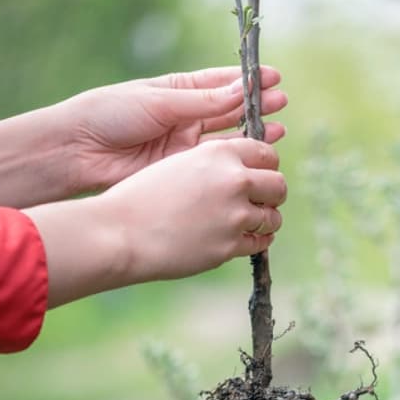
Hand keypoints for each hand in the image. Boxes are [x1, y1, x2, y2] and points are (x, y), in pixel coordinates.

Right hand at [25, 138, 284, 307]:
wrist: (120, 232)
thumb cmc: (141, 196)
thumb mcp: (180, 163)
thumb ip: (214, 164)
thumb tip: (243, 173)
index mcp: (220, 153)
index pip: (266, 153)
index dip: (267, 164)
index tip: (261, 173)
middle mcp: (233, 181)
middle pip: (278, 184)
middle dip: (273, 192)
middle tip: (263, 200)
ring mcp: (234, 216)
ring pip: (273, 217)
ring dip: (267, 219)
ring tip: (254, 222)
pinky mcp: (229, 246)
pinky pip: (260, 243)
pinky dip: (258, 240)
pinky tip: (248, 238)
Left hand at [63, 66, 287, 193]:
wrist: (78, 151)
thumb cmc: (110, 114)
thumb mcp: (160, 101)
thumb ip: (202, 102)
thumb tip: (241, 91)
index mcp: (177, 92)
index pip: (220, 84)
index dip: (246, 82)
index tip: (273, 78)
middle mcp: (185, 118)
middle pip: (229, 111)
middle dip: (256, 106)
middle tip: (281, 103)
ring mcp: (185, 146)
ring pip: (227, 139)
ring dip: (253, 134)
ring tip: (278, 128)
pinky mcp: (182, 171)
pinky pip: (215, 165)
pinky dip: (236, 161)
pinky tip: (256, 155)